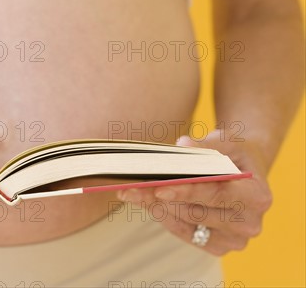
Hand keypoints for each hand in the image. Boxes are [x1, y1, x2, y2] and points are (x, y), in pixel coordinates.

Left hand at [116, 130, 272, 255]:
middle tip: (132, 186)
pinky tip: (143, 200)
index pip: (218, 195)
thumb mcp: (226, 142)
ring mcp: (233, 240)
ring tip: (130, 190)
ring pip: (185, 222)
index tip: (160, 188)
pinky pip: (183, 232)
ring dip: (155, 206)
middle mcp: (249, 223)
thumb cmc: (234, 155)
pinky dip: (162, 215)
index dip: (188, 192)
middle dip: (162, 197)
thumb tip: (183, 145)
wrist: (243, 173)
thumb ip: (206, 144)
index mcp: (257, 196)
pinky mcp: (217, 247)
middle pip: (196, 211)